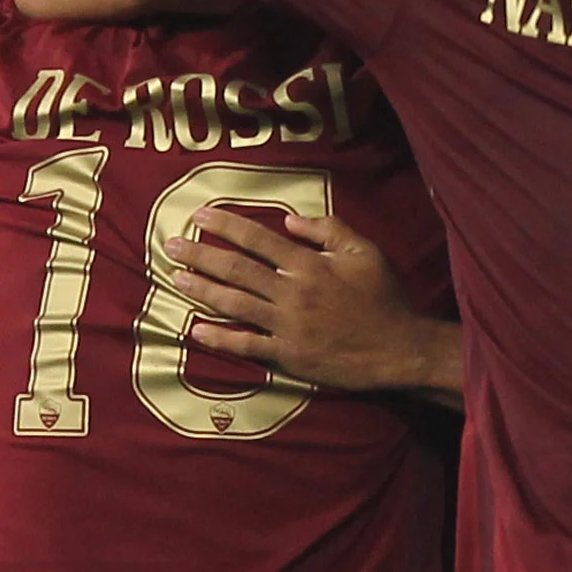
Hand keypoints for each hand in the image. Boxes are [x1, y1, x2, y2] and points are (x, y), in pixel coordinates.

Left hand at [165, 208, 464, 400]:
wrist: (399, 349)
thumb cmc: (384, 298)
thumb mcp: (364, 252)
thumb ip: (328, 229)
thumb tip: (290, 220)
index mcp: (308, 264)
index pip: (256, 238)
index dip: (225, 225)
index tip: (200, 216)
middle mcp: (292, 292)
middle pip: (236, 269)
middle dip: (200, 255)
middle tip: (171, 245)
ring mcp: (288, 326)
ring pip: (235, 304)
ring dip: (201, 291)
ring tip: (175, 279)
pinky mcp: (289, 355)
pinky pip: (248, 345)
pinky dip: (221, 338)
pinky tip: (197, 330)